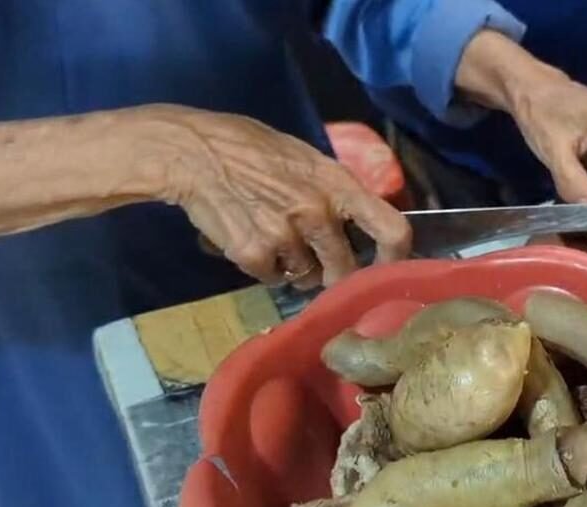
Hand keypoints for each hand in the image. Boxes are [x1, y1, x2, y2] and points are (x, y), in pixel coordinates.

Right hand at [149, 105, 411, 288]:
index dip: (396, 259)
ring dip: (293, 268)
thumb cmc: (248, 146)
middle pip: (345, 269)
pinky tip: (247, 240)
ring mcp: (286, 235)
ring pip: (305, 276)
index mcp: (338, 183)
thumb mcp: (303, 157)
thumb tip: (359, 222)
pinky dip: (261, 268)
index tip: (386, 270)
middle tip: (315, 263)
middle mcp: (318, 211)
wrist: (190, 151)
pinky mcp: (254, 254)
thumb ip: (333, 191)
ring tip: (271, 238)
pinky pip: (270, 278)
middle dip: (332, 274)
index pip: (392, 228)